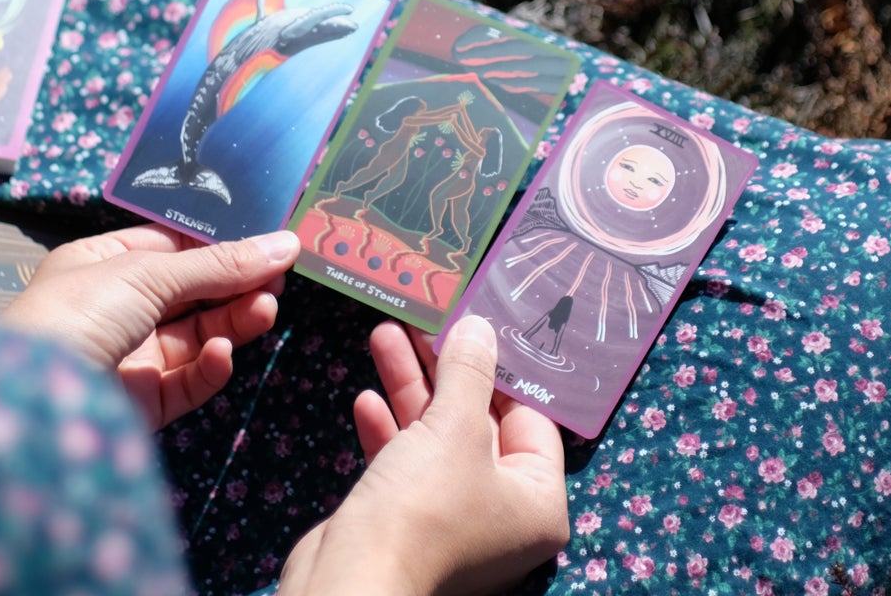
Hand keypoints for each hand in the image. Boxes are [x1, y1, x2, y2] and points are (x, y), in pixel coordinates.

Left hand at [0, 226, 299, 427]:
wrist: (29, 401)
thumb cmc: (76, 312)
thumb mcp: (147, 272)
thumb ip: (219, 264)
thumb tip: (285, 244)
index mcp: (100, 265)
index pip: (171, 247)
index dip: (219, 245)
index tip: (268, 242)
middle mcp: (114, 308)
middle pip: (190, 292)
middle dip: (234, 284)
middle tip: (280, 278)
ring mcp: (129, 357)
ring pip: (196, 336)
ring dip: (233, 321)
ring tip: (267, 309)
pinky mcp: (141, 403)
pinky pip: (187, 380)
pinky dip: (210, 366)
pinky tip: (224, 352)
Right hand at [279, 317, 568, 595]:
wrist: (352, 581)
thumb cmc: (423, 506)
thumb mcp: (453, 427)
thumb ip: (469, 372)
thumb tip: (481, 327)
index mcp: (537, 500)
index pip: (530, 418)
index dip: (501, 368)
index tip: (477, 322)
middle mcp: (503, 513)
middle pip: (478, 423)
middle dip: (445, 369)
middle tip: (422, 320)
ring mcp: (453, 520)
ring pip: (436, 438)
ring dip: (409, 388)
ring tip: (384, 334)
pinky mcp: (408, 523)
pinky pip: (406, 465)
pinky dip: (389, 431)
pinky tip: (365, 399)